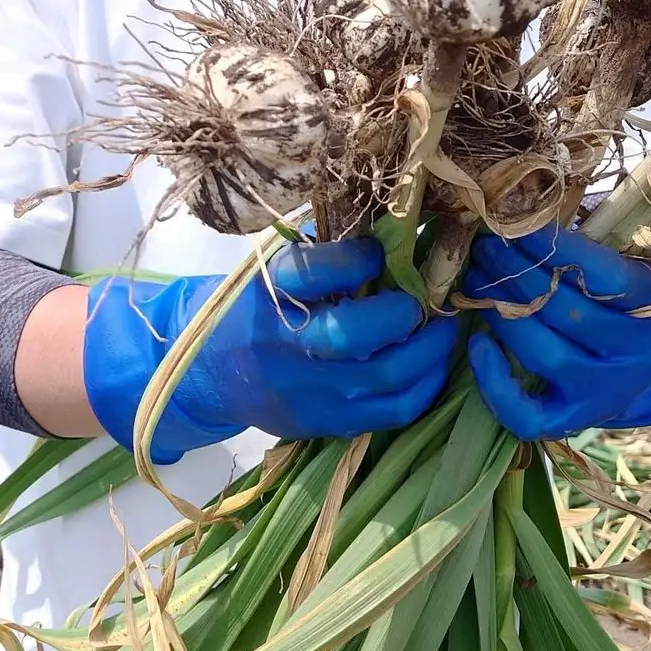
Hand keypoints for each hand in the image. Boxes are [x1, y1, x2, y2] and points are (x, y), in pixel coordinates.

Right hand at [83, 239, 458, 464]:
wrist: (208, 373)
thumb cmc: (252, 306)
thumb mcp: (269, 270)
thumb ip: (320, 255)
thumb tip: (393, 228)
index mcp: (267, 293)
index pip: (314, 272)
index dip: (356, 258)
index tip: (380, 251)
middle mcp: (283, 343)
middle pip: (350, 334)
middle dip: (400, 314)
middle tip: (421, 300)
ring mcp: (305, 390)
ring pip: (382, 377)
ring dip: (427, 351)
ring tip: (442, 327)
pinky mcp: (325, 422)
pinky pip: (390, 412)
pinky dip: (424, 387)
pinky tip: (432, 363)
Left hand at [463, 225, 650, 441]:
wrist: (644, 366)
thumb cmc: (625, 303)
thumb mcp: (628, 270)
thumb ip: (590, 252)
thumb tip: (525, 217)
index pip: (600, 274)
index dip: (553, 248)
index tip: (517, 223)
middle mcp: (635, 357)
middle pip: (565, 312)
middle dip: (516, 274)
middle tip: (486, 246)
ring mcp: (604, 394)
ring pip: (544, 354)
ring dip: (501, 311)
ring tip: (478, 278)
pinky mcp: (574, 420)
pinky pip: (527, 415)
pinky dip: (495, 382)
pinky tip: (478, 343)